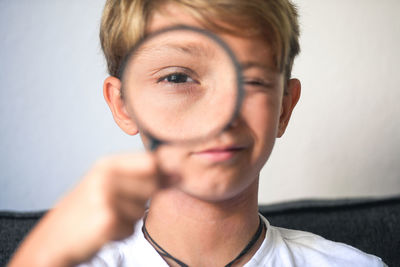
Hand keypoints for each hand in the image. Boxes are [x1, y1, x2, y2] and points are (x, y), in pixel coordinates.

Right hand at [9, 152, 158, 266]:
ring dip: (128, 220)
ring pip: (141, 211)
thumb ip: (140, 176)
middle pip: (152, 186)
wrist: (54, 238)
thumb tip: (178, 173)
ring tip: (106, 218)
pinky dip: (120, 234)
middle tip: (116, 205)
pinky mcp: (106, 221)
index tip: (156, 184)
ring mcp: (105, 198)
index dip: (161, 175)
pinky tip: (102, 230)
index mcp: (107, 164)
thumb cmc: (86, 209)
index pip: (151, 162)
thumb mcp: (108, 184)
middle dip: (141, 201)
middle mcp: (105, 177)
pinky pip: (131, 229)